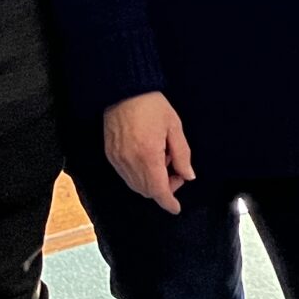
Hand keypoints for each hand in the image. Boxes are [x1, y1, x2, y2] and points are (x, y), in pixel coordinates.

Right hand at [105, 92, 195, 214]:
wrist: (123, 90)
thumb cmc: (151, 105)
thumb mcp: (174, 127)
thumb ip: (182, 154)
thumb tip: (188, 175)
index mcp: (148, 155)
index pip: (159, 190)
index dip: (168, 202)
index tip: (175, 208)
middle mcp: (130, 162)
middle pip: (147, 191)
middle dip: (164, 188)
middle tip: (176, 170)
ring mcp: (117, 160)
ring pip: (135, 185)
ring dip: (151, 182)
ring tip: (162, 159)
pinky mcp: (110, 155)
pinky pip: (126, 175)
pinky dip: (139, 175)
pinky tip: (147, 157)